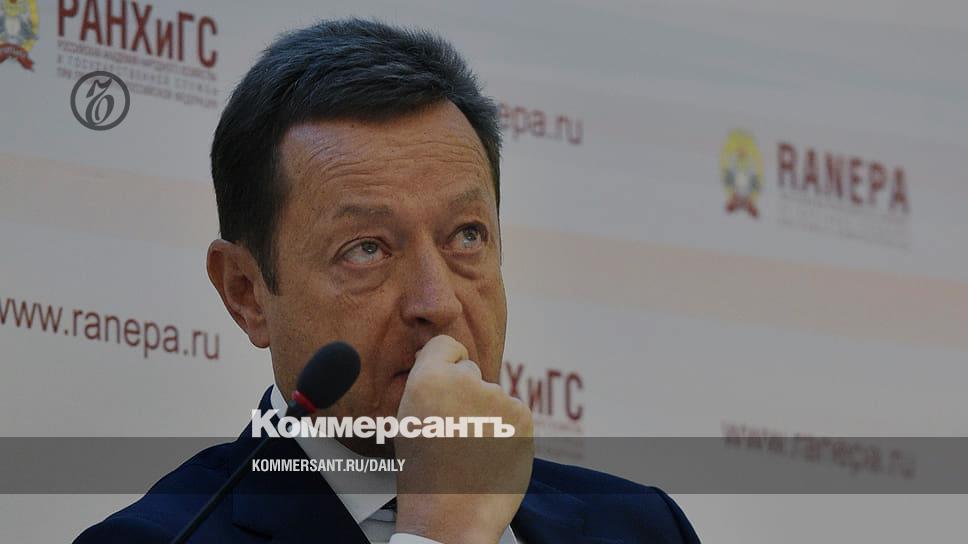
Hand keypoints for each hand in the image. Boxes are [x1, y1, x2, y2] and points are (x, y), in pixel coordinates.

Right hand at [393, 335, 533, 543]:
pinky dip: (506, 429)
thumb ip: (426, 384)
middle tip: (455, 429)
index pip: (446, 344)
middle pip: (471, 371)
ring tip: (471, 448)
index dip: (446, 364)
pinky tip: (491, 452)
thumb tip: (443, 358)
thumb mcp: (406, 420)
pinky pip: (514, 412)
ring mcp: (497, 398)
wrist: (451, 517)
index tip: (445, 384)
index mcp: (428, 378)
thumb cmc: (423, 473)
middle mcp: (465, 381)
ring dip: (487, 414)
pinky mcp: (523, 416)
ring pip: (493, 395)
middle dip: (466, 393)